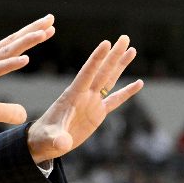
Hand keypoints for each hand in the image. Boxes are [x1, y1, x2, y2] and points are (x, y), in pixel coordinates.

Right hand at [0, 16, 55, 130]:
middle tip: (51, 19)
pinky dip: (11, 63)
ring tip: (44, 32)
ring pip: (6, 51)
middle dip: (32, 30)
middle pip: (12, 42)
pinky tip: (26, 58)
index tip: (47, 28)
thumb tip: (23, 114)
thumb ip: (5, 111)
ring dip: (26, 41)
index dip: (29, 37)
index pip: (11, 47)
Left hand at [27, 35, 143, 162]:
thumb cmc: (44, 138)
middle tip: (124, 38)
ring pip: (109, 80)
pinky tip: (138, 83)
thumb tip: (62, 144)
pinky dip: (127, 92)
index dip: (96, 59)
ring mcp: (92, 102)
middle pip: (102, 71)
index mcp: (73, 95)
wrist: (46, 142)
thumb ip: (57, 139)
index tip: (106, 43)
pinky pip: (115, 100)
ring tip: (132, 50)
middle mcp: (84, 94)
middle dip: (113, 55)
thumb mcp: (50, 139)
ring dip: (120, 65)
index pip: (87, 73)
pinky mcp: (98, 113)